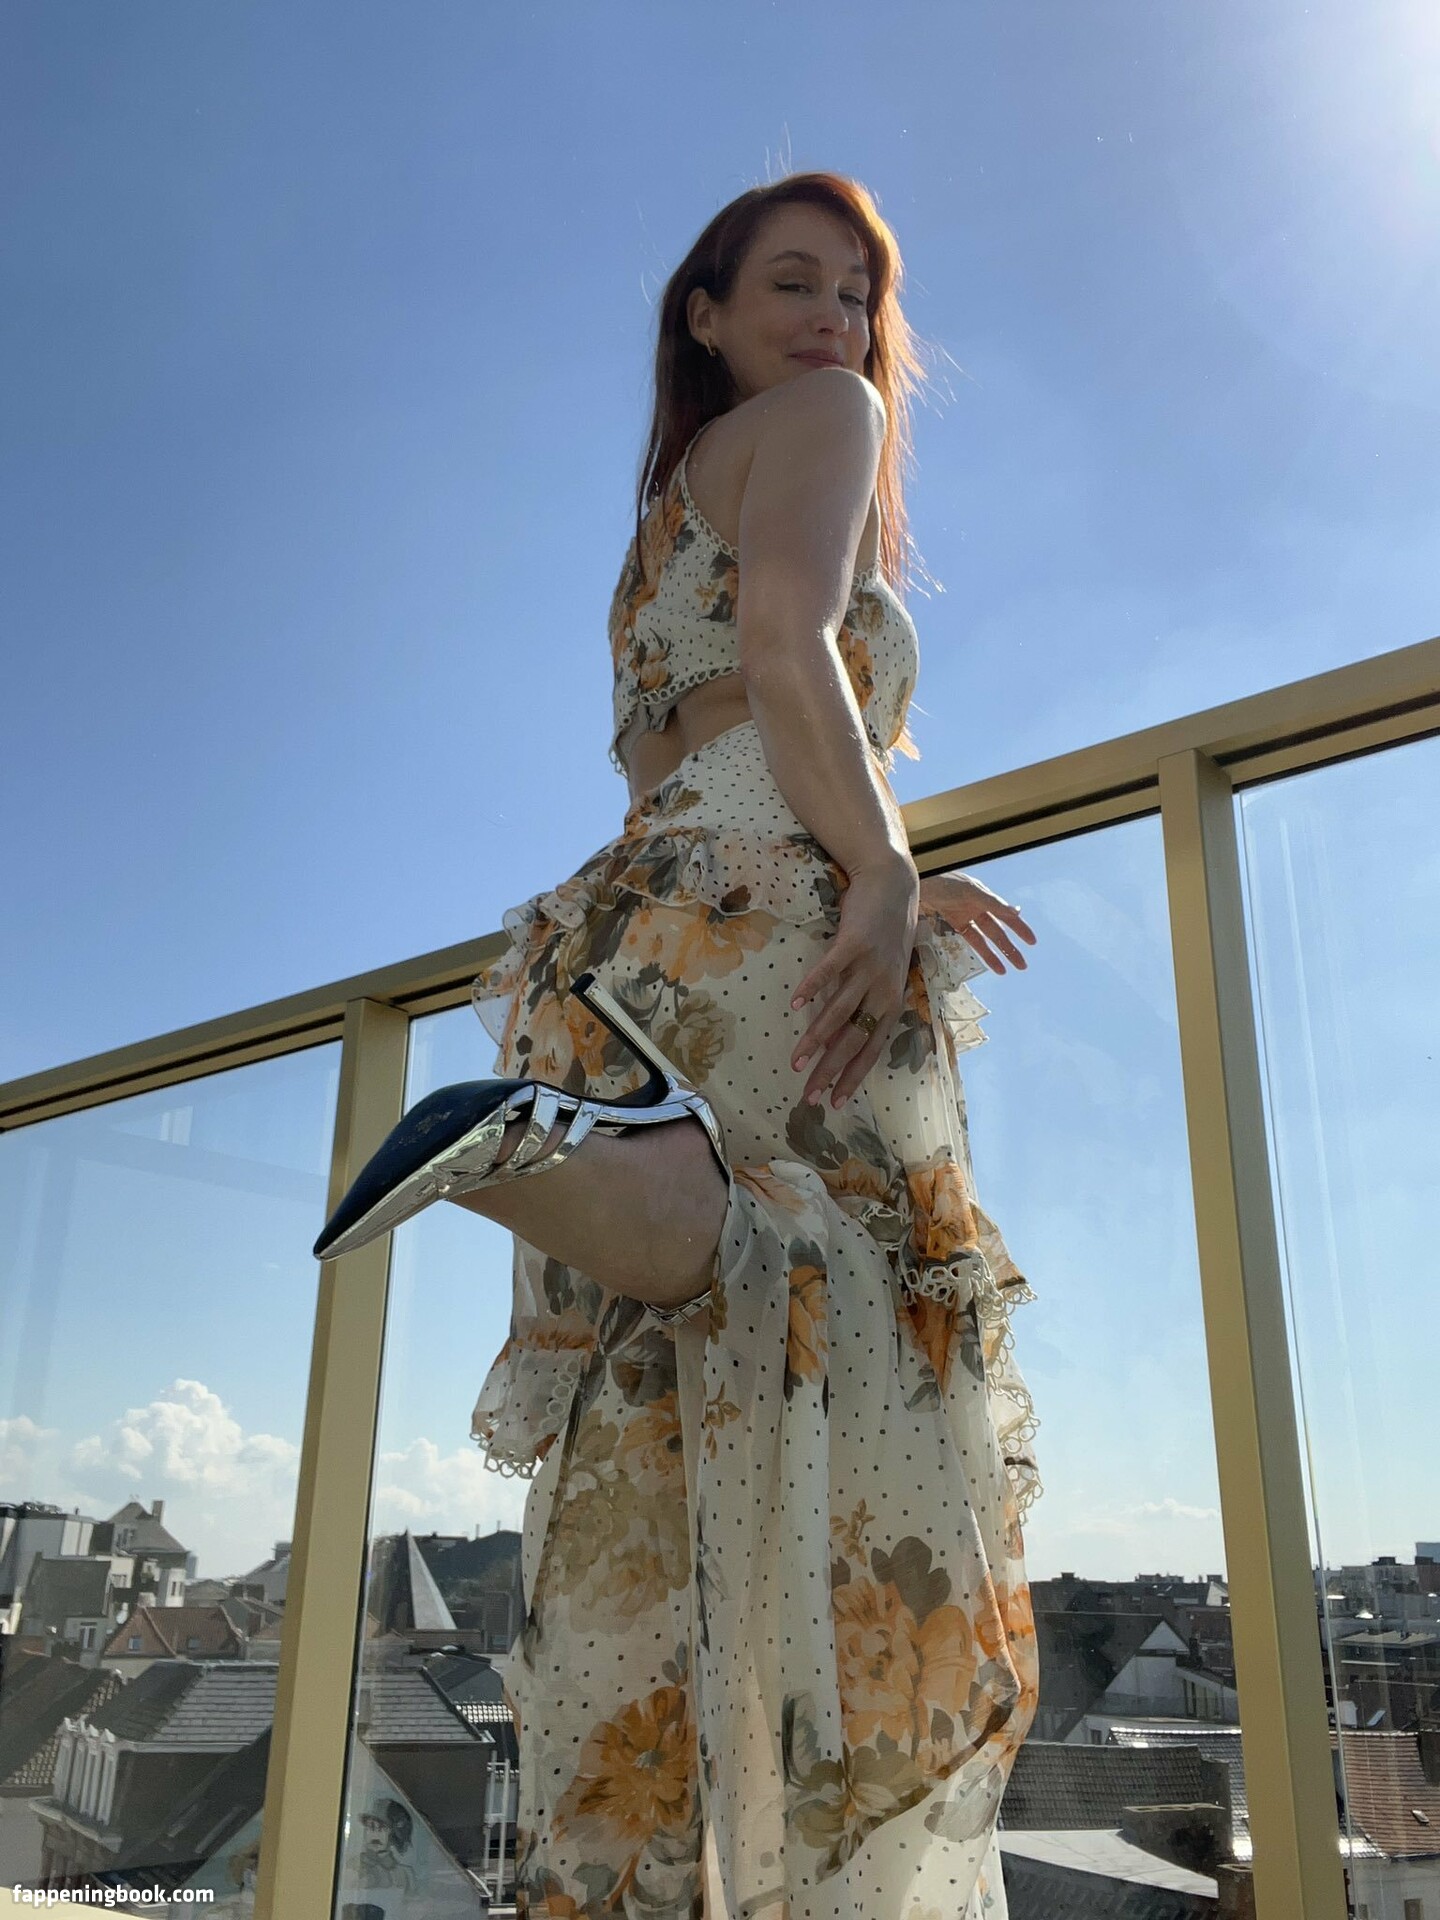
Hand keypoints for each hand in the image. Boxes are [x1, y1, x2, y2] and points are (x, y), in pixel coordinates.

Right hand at [790, 853, 919, 1109]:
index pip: (871, 1049)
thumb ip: (863, 1003)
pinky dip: (812, 988)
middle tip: (808, 1094)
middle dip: (830, 1070)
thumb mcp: (883, 974)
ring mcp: (869, 966)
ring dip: (817, 1038)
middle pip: (854, 1038)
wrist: (892, 887)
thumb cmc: (884, 934)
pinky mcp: (854, 943)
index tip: (834, 1102)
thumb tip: (837, 1036)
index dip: (853, 1077)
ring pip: (840, 1011)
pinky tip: (794, 1005)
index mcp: (891, 1002)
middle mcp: (883, 989)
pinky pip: (830, 970)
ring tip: (796, 1059)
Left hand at [919, 871, 1036, 973]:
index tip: (1032, 941)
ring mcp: (966, 916)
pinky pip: (971, 940)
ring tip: (1008, 970)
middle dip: (1010, 948)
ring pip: (986, 939)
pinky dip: (980, 951)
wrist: (920, 882)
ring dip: (997, 954)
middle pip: (998, 932)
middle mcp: (978, 907)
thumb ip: (993, 902)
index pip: (1006, 916)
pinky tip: (989, 963)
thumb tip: (1016, 911)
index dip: (1019, 928)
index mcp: (985, 897)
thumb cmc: (945, 881)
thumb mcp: (971, 891)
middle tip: (1022, 965)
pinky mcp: (954, 924)